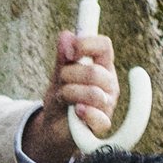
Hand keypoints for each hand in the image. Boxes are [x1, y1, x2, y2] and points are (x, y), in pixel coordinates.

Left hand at [22, 28, 118, 162]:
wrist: (53, 127)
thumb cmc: (61, 98)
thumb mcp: (59, 75)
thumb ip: (63, 57)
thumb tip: (66, 35)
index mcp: (102, 65)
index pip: (104, 45)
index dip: (86, 44)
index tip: (69, 52)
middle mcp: (109, 83)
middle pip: (95, 71)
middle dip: (70, 74)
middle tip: (61, 80)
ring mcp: (108, 104)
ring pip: (94, 94)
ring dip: (70, 93)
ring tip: (63, 97)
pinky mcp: (103, 124)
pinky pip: (99, 117)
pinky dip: (84, 114)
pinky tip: (76, 111)